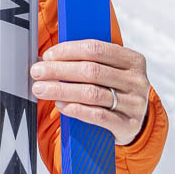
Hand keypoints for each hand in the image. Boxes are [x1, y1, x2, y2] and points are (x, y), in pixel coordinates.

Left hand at [31, 39, 149, 145]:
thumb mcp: (111, 71)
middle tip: (37, 72)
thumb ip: (88, 61)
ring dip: (62, 90)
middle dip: (59, 70)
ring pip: (92, 93)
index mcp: (133, 59)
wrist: (135, 123)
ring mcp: (135, 104)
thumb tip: (50, 58)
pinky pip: (98, 116)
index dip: (68, 50)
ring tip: (42, 89)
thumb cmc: (115, 91)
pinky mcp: (129, 125)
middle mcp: (136, 80)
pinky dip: (76, 109)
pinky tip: (61, 105)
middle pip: (91, 71)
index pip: (96, 48)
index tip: (48, 55)